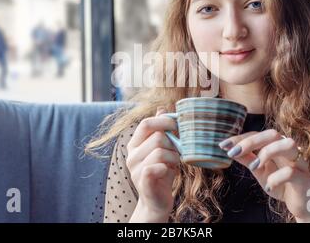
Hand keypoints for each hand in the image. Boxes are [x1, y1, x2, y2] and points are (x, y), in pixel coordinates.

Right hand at [126, 107, 179, 221]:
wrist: (157, 201)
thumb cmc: (162, 173)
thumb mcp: (163, 149)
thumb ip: (160, 130)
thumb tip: (161, 108)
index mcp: (135, 144)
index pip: (146, 123)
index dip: (164, 121)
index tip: (178, 126)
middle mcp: (131, 155)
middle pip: (158, 137)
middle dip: (174, 144)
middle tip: (176, 154)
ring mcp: (135, 169)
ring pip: (161, 151)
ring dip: (174, 158)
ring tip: (174, 165)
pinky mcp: (143, 181)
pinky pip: (156, 166)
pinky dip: (167, 168)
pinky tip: (168, 172)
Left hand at [219, 129, 309, 221]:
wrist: (300, 205)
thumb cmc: (280, 183)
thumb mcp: (259, 171)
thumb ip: (247, 159)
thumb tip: (229, 149)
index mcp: (277, 145)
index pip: (258, 134)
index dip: (240, 138)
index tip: (223, 145)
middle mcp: (290, 149)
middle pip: (272, 134)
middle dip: (250, 142)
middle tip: (233, 153)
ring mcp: (299, 162)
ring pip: (287, 145)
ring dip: (267, 153)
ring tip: (254, 167)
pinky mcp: (304, 178)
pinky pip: (291, 171)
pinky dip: (276, 178)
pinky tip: (269, 185)